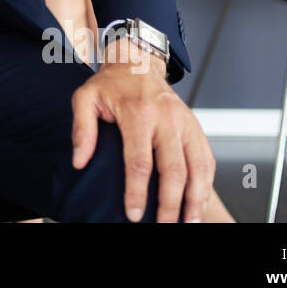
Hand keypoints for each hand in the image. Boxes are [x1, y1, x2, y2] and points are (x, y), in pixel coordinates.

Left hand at [71, 38, 214, 222]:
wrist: (138, 62)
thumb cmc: (111, 84)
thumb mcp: (85, 98)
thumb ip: (81, 129)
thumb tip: (80, 161)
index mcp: (138, 113)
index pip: (139, 161)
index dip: (137, 192)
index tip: (133, 214)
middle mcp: (167, 119)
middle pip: (173, 170)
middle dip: (169, 204)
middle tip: (162, 225)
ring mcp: (185, 123)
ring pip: (197, 167)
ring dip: (195, 199)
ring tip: (189, 222)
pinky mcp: (196, 127)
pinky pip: (206, 159)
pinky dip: (206, 184)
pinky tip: (199, 202)